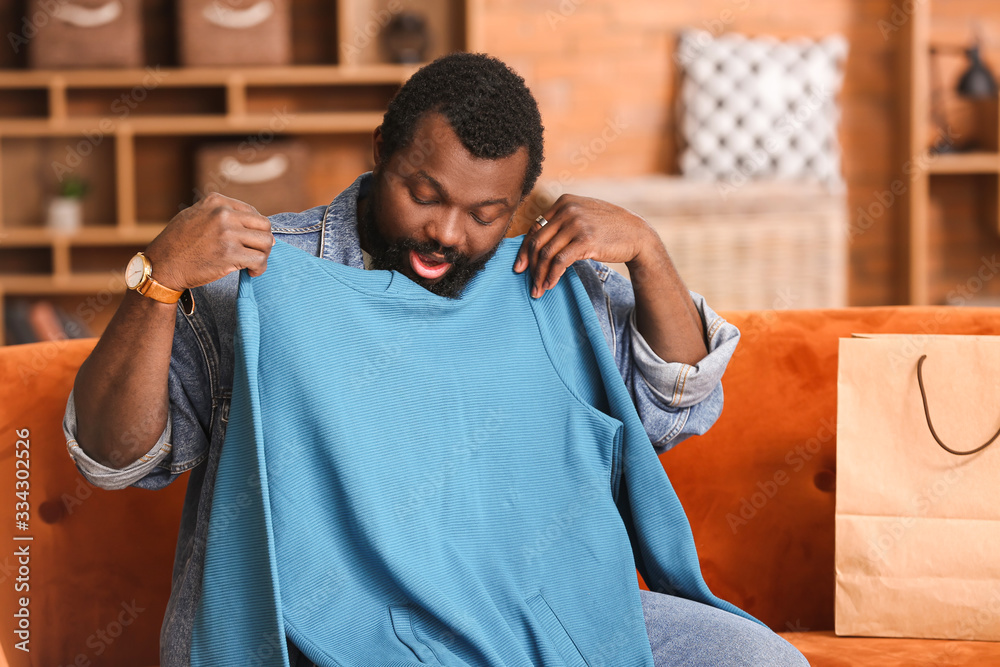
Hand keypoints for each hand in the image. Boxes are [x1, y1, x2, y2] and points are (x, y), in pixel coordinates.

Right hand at [143, 192, 274, 290]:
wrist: (162, 265)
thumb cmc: (177, 243)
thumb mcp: (194, 215)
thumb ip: (217, 213)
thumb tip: (247, 219)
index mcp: (216, 202)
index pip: (253, 212)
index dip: (255, 230)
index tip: (251, 241)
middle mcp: (223, 214)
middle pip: (264, 225)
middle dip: (264, 241)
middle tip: (256, 253)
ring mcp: (227, 233)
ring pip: (266, 242)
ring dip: (264, 255)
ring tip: (254, 264)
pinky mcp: (230, 254)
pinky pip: (259, 260)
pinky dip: (260, 268)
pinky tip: (251, 272)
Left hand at [513, 194, 657, 297]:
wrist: (637, 234)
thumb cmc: (610, 228)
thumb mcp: (584, 214)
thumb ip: (563, 221)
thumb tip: (538, 240)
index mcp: (563, 202)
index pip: (535, 227)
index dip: (524, 249)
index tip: (521, 266)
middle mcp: (567, 210)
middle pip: (537, 241)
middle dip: (529, 265)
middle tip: (528, 282)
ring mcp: (576, 224)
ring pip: (546, 253)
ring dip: (539, 275)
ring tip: (538, 290)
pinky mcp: (585, 241)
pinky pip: (560, 262)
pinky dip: (552, 276)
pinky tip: (550, 285)